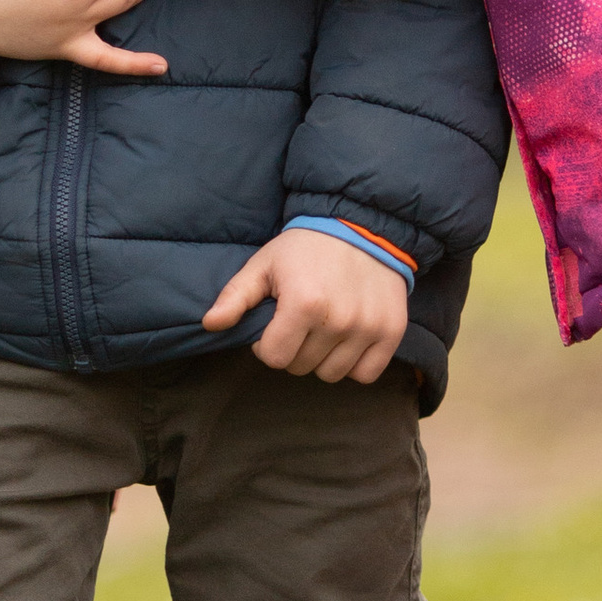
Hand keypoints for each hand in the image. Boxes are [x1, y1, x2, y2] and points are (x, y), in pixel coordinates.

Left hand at [204, 229, 408, 385]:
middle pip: (301, 368)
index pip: (273, 358)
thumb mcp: (265, 264)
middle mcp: (339, 320)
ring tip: (323, 327)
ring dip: (322, 358)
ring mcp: (368, 328)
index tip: (275, 322)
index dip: (267, 344)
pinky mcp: (391, 332)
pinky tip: (346, 340)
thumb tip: (210, 324)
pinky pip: (365, 374)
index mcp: (304, 304)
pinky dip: (354, 364)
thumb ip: (236, 296)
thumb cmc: (305, 247)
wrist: (362, 225)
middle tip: (300, 321)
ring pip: (332, 374)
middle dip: (294, 349)